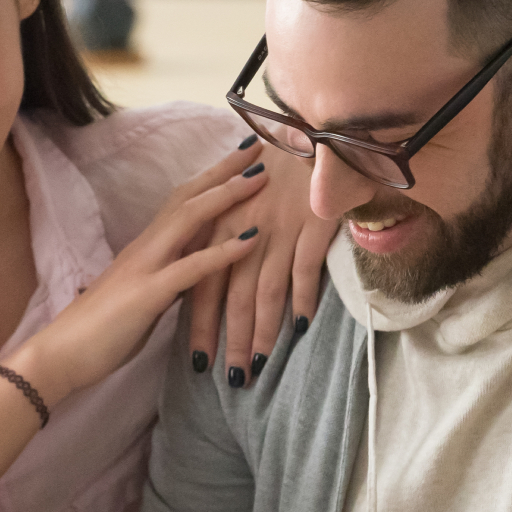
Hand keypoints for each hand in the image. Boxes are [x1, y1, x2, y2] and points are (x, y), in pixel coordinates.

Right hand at [9, 146, 268, 401]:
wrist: (60, 355)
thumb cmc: (98, 332)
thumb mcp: (142, 297)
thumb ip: (166, 280)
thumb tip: (192, 275)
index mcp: (145, 248)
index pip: (182, 201)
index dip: (212, 177)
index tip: (242, 158)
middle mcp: (146, 247)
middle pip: (188, 196)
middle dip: (225, 170)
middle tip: (260, 146)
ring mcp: (145, 267)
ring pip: (189, 218)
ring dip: (228, 195)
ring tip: (262, 177)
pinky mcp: (148, 295)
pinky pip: (191, 268)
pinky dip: (224, 251)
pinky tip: (253, 240)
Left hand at [186, 140, 335, 386]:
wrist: (311, 131)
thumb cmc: (277, 169)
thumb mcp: (241, 202)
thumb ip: (228, 238)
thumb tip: (219, 279)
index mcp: (220, 226)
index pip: (204, 284)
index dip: (201, 325)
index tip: (199, 361)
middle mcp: (244, 231)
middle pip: (232, 296)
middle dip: (230, 341)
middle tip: (230, 380)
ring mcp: (277, 229)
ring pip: (264, 291)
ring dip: (262, 332)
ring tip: (259, 366)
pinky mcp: (310, 225)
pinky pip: (304, 269)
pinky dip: (303, 299)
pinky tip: (301, 328)